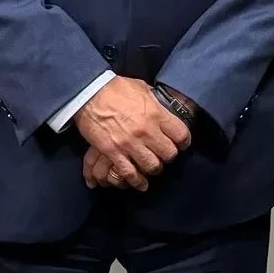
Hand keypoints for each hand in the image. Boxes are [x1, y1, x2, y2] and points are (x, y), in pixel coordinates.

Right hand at [73, 75, 190, 185]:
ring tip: (152, 167)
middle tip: (164, 154)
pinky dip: (136, 181)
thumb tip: (160, 106)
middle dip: (169, 156)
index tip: (181, 144)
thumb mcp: (142, 88)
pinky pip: (129, 173)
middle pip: (169, 153)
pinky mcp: (113, 152)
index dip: (183, 141)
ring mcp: (130, 143)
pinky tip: (141, 184)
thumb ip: (154, 102)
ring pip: (152, 166)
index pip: (180, 134)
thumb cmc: (116, 88)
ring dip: (154, 168)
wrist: (89, 94)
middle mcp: (146, 131)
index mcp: (156, 114)